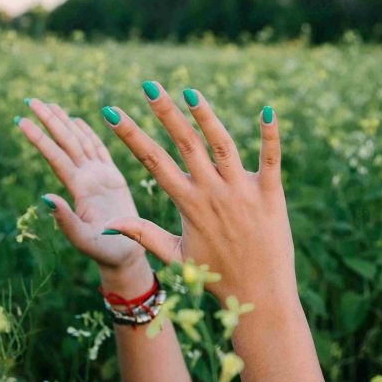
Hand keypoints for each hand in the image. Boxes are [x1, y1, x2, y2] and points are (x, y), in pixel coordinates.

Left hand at [16, 98, 147, 282]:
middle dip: (48, 121)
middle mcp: (85, 179)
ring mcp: (98, 177)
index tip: (21, 119)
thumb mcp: (84, 239)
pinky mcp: (112, 178)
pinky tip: (76, 120)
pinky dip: (87, 133)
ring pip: (79, 142)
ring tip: (50, 104)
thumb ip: (65, 220)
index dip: (39, 138)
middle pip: (64, 143)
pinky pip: (99, 150)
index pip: (55, 157)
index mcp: (78, 189)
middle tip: (30, 99)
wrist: (124, 256)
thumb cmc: (105, 251)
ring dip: (64, 123)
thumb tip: (45, 197)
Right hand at [99, 82, 294, 306]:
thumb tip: (110, 224)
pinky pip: (270, 159)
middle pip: (184, 144)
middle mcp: (212, 193)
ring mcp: (242, 192)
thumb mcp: (176, 255)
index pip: (153, 161)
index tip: (111, 111)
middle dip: (164, 113)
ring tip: (191, 93)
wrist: (260, 295)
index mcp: (188, 204)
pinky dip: (270, 135)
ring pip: (222, 145)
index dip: (130, 135)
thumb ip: (144, 234)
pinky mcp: (271, 194)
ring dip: (207, 117)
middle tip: (149, 86)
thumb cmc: (216, 276)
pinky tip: (268, 110)